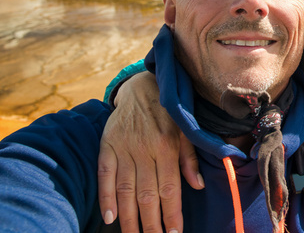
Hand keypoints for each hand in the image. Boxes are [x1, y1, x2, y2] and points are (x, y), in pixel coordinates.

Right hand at [97, 71, 203, 232]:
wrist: (141, 86)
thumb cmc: (168, 112)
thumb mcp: (185, 130)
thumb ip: (190, 158)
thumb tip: (198, 186)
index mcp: (167, 146)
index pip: (170, 188)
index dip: (172, 213)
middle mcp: (144, 149)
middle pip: (147, 194)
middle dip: (151, 223)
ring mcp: (124, 148)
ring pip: (126, 190)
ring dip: (129, 218)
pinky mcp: (107, 146)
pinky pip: (105, 175)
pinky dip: (105, 197)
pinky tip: (109, 217)